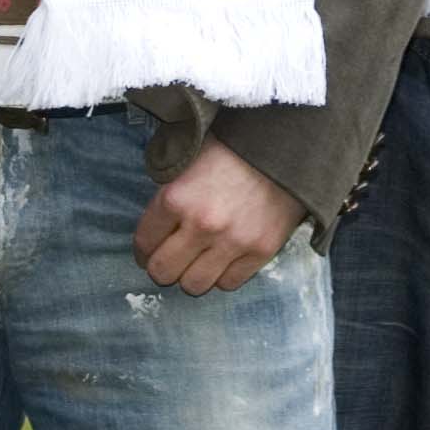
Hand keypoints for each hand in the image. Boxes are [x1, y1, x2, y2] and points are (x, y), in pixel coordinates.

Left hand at [132, 141, 308, 294]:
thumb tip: (156, 225)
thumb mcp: (189, 160)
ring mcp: (233, 241)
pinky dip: (223, 274)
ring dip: (192, 275)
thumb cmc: (232, 148)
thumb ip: (169, 194)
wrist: (286, 144)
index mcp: (176, 197)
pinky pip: (229, 283)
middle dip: (163, 266)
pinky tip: (224, 258)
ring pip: (194, 284)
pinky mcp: (261, 251)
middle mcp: (202, 224)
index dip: (143, 249)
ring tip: (198, 261)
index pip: (144, 242)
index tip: (149, 250)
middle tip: (171, 258)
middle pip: (163, 271)